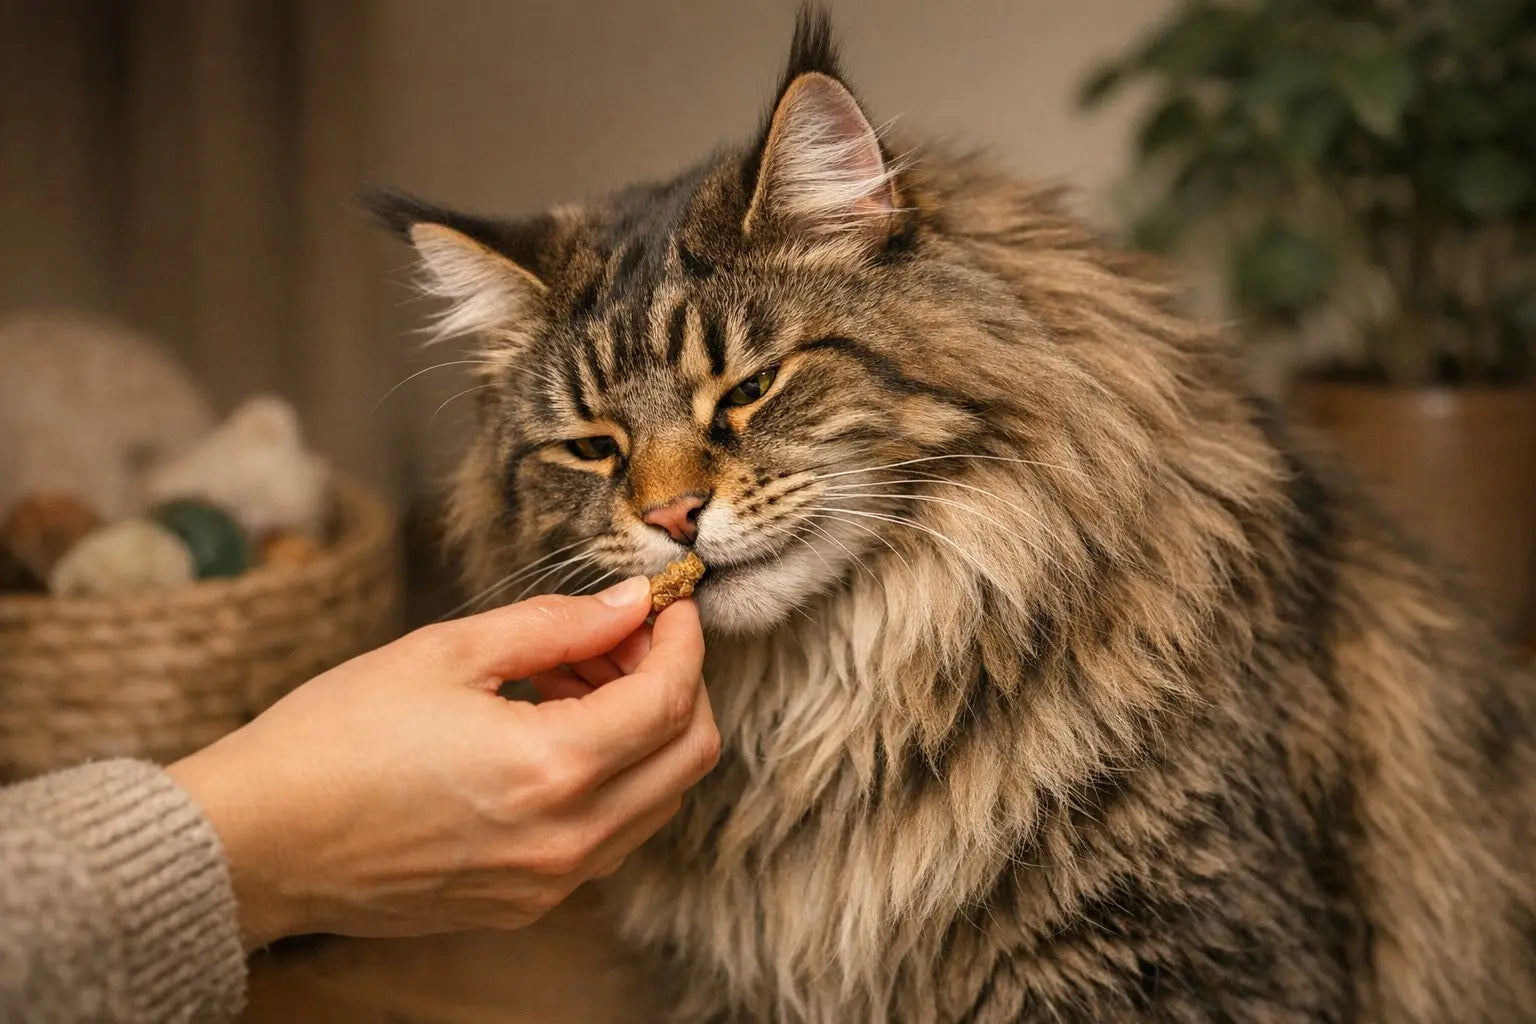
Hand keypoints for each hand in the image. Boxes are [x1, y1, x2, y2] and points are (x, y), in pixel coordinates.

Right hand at [165, 576, 716, 948]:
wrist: (258, 841)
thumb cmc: (335, 738)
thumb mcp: (448, 652)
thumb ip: (555, 626)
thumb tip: (628, 604)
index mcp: (553, 770)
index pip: (670, 699)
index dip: (681, 639)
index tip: (667, 603)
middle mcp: (567, 840)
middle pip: (688, 757)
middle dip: (676, 683)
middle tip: (622, 636)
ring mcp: (549, 883)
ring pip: (656, 800)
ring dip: (642, 731)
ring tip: (575, 677)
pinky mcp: (525, 903)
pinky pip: (609, 836)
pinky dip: (610, 777)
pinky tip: (552, 731)